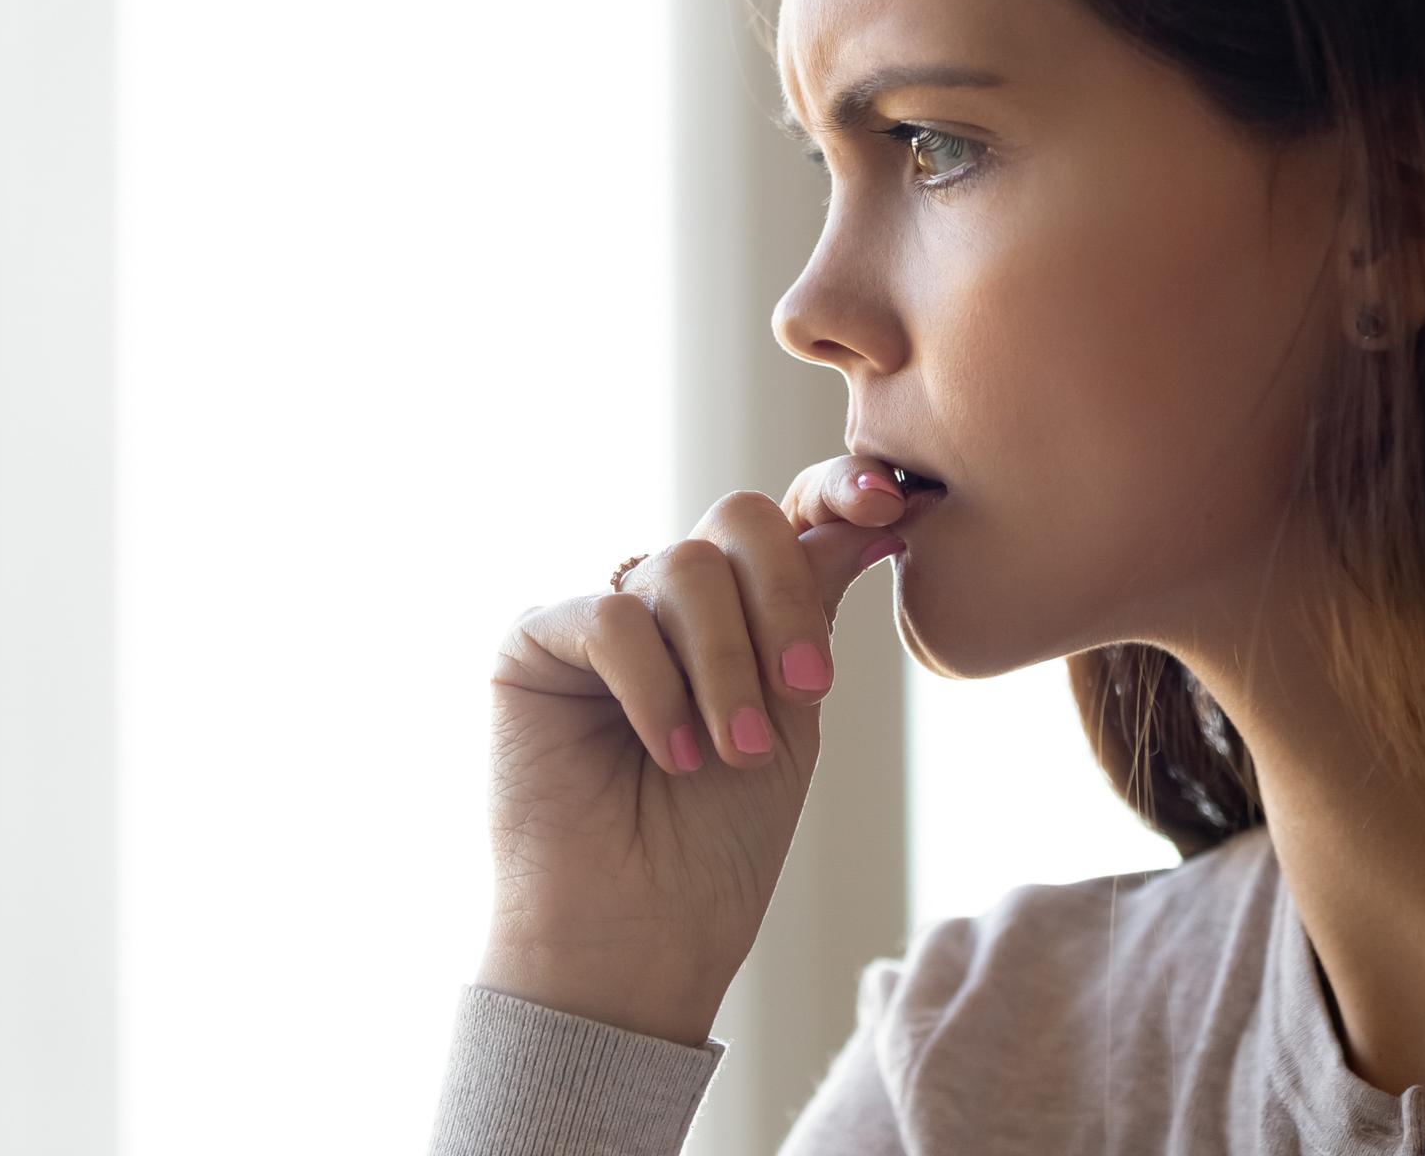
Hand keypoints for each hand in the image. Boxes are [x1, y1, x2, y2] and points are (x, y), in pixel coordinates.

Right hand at [474, 454, 910, 1046]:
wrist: (643, 933)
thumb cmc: (718, 842)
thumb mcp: (794, 711)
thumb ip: (814, 608)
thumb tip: (872, 517)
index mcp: (738, 609)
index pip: (787, 516)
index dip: (837, 491)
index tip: (891, 508)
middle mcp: (668, 599)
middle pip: (738, 522)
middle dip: (785, 599)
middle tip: (809, 690)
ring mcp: (600, 614)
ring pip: (684, 569)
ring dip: (728, 668)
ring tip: (735, 754)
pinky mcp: (532, 642)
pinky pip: (611, 617)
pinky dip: (656, 687)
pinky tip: (673, 753)